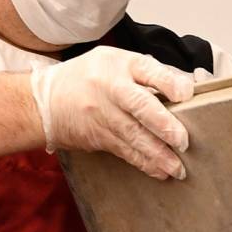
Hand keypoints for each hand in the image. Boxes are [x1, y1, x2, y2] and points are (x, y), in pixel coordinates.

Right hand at [31, 46, 193, 180]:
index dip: (169, 82)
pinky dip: (143, 162)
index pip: (148, 69)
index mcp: (120, 64)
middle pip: (141, 107)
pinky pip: (125, 151)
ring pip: (134, 136)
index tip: (187, 93)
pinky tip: (160, 171)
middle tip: (183, 141)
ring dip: (158, 154)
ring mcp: (103, 115)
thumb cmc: (89, 77)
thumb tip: (187, 85)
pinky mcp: (99, 137)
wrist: (44, 101)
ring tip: (177, 168)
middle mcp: (111, 88)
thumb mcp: (115, 60)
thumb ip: (149, 71)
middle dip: (164, 126)